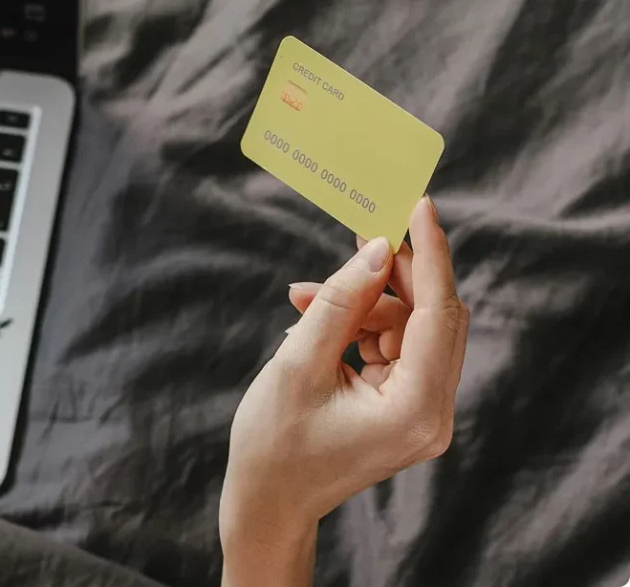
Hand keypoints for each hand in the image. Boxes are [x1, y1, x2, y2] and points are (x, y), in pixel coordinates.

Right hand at [220, 197, 468, 586]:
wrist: (267, 503)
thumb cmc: (273, 444)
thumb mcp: (298, 363)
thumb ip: (341, 301)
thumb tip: (377, 248)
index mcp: (415, 409)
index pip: (439, 313)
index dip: (430, 254)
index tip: (419, 204)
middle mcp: (432, 414)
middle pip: (433, 317)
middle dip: (392, 275)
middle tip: (359, 235)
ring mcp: (421, 413)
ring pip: (408, 328)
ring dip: (361, 304)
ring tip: (304, 298)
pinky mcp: (404, 409)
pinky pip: (393, 347)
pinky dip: (357, 327)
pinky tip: (314, 320)